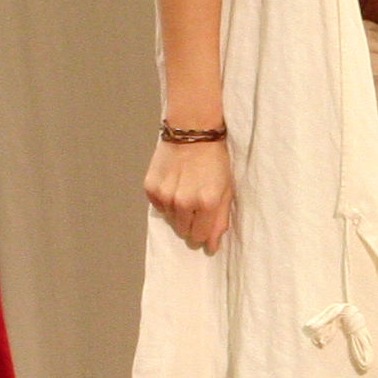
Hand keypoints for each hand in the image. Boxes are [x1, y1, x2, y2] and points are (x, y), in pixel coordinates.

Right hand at [144, 134, 233, 253]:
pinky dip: (165, 200)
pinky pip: (158, 206)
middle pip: (183, 231)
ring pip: (171, 219)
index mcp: (207, 203)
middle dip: (191, 222)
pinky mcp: (150, 187)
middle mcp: (184, 202)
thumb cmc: (215, 160)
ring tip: (185, 189)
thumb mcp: (226, 189)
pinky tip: (173, 184)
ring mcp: (165, 195)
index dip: (204, 231)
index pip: (200, 237)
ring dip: (178, 210)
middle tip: (195, 203)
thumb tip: (211, 247)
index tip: (205, 220)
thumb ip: (220, 220)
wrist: (192, 130)